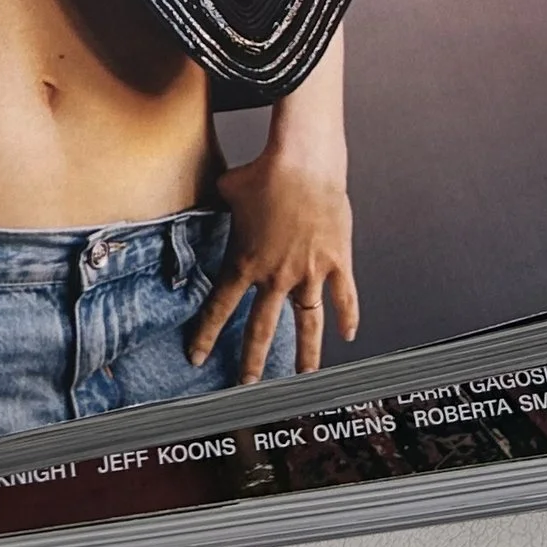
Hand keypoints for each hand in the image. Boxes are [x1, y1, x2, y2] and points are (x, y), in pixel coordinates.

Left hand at [185, 151, 357, 382]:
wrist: (303, 163)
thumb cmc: (265, 172)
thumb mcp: (228, 188)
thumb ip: (219, 200)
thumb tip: (212, 191)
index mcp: (245, 262)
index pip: (220, 308)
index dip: (207, 335)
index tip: (197, 357)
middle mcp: (275, 275)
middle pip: (261, 328)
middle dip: (252, 360)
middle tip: (246, 384)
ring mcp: (308, 272)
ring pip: (307, 324)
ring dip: (305, 354)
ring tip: (304, 377)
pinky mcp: (335, 262)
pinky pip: (344, 297)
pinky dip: (348, 317)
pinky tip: (348, 335)